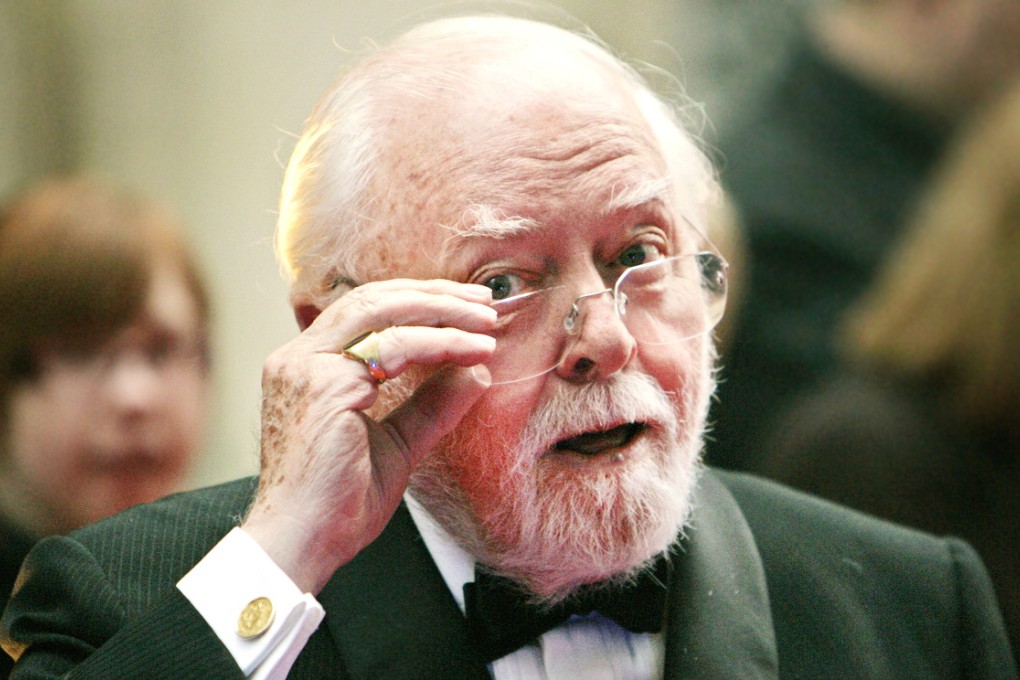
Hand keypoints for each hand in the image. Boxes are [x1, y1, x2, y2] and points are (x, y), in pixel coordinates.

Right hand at [242, 279, 495, 592]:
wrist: (304, 543)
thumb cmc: (339, 503)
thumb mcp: (397, 443)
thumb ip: (430, 405)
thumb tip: (474, 373)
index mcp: (308, 366)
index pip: (365, 311)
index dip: (418, 302)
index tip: (465, 309)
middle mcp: (299, 357)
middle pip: (373, 298)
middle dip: (435, 296)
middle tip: (484, 303)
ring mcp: (306, 366)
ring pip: (382, 310)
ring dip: (442, 311)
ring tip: (486, 321)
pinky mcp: (325, 385)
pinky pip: (393, 346)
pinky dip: (440, 343)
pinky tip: (472, 351)